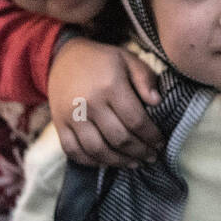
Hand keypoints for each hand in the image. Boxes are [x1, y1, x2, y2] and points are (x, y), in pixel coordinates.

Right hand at [47, 37, 164, 167]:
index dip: (151, 136)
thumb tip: (157, 102)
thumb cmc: (102, 61)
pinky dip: (91, 162)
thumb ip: (146, 78)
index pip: (136, 120)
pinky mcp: (59, 124)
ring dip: (119, 162)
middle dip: (140, 151)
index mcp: (110, 85)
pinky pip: (73, 151)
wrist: (64, 57)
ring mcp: (71, 116)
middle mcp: (89, 103)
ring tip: (134, 163)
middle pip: (118, 138)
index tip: (161, 143)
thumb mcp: (128, 60)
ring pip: (97, 150)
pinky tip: (107, 161)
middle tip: (151, 156)